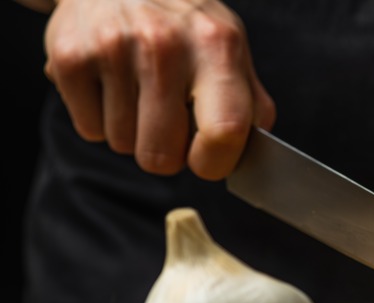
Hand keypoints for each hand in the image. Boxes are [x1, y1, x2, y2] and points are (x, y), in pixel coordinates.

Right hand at [43, 0, 274, 179]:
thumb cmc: (185, 23)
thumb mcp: (230, 48)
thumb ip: (251, 103)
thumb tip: (258, 156)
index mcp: (217, 45)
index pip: (224, 132)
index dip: (214, 162)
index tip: (206, 159)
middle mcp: (164, 44)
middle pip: (161, 156)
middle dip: (166, 153)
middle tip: (169, 121)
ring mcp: (113, 48)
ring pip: (123, 145)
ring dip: (133, 132)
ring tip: (139, 91)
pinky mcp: (70, 57)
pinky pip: (90, 131)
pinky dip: (101, 120)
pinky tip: (112, 84)